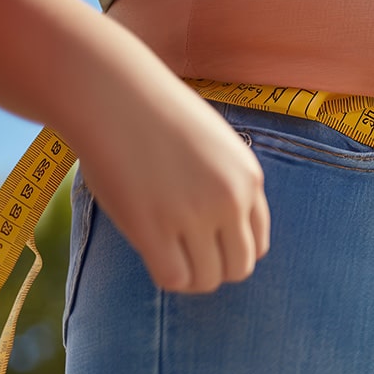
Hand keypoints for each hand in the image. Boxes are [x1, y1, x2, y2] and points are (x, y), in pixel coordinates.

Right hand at [76, 81, 269, 293]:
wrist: (114, 94)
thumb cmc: (156, 115)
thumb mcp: (214, 145)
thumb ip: (224, 183)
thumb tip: (219, 228)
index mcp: (249, 179)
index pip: (258, 241)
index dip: (232, 249)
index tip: (207, 243)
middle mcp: (229, 200)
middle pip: (240, 266)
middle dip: (216, 268)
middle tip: (187, 254)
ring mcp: (193, 215)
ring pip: (209, 279)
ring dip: (191, 277)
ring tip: (169, 256)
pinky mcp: (153, 227)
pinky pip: (174, 278)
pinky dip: (169, 277)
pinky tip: (154, 256)